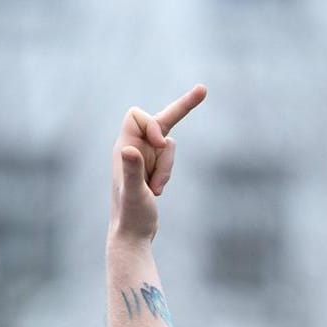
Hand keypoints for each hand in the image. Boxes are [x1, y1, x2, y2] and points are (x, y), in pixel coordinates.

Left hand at [110, 84, 206, 242]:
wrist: (131, 235)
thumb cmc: (130, 216)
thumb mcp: (134, 194)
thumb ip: (130, 171)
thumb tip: (128, 150)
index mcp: (124, 148)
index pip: (137, 116)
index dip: (153, 125)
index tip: (159, 144)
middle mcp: (132, 147)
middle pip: (159, 118)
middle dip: (182, 107)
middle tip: (203, 90)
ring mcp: (144, 156)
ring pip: (168, 145)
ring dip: (168, 167)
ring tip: (155, 190)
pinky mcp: (153, 167)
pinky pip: (169, 157)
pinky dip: (167, 172)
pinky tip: (156, 191)